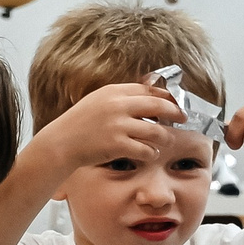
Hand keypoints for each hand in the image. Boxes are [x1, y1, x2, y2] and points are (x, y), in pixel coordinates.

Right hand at [43, 81, 184, 172]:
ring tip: (164, 141)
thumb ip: (121, 97)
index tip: (175, 104)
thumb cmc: (79, 125)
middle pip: (159, 106)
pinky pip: (147, 150)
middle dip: (175, 112)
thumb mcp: (97, 102)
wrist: (59, 144)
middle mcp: (117, 105)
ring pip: (157, 131)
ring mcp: (117, 125)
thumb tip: (151, 92)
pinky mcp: (117, 145)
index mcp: (113, 92)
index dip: (167, 97)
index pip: (149, 90)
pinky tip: (148, 154)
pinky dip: (151, 153)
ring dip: (164, 137)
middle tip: (183, 118)